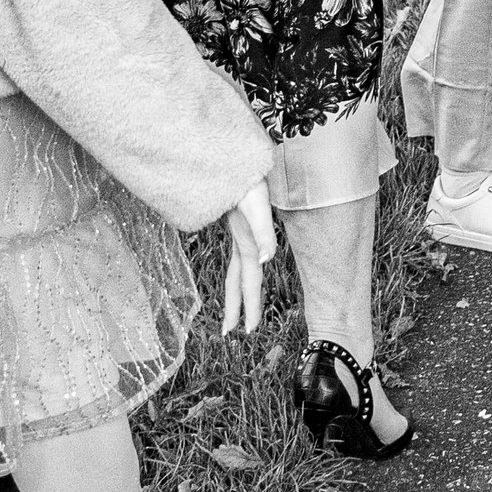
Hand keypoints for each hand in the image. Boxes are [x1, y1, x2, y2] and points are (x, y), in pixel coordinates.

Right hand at [219, 183, 275, 335]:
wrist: (223, 159)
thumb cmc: (242, 178)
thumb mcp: (256, 204)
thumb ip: (261, 232)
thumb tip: (267, 260)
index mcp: (245, 242)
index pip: (249, 281)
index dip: (250, 306)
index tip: (247, 331)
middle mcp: (240, 241)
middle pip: (237, 281)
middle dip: (237, 308)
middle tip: (233, 332)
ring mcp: (237, 232)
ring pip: (236, 269)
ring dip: (236, 292)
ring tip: (234, 309)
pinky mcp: (237, 221)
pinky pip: (239, 253)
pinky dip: (239, 268)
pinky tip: (246, 264)